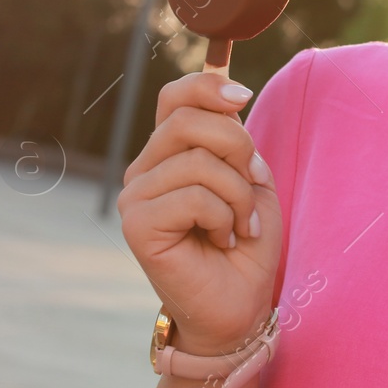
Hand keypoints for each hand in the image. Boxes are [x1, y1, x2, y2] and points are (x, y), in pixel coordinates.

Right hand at [118, 71, 282, 356]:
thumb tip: (232, 94)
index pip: (175, 96)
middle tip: (252, 182)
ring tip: (241, 223)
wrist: (241, 302)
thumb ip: (236, 137)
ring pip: (197, 161)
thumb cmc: (246, 239)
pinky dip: (224, 216)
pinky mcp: (136, 226)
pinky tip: (223, 238)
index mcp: (169, 152)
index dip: (207, 84)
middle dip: (238, 147)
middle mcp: (145, 169)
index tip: (243, 97)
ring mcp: (135, 197)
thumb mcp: (250, 176)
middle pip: (188, 121)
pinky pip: (194, 197)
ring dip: (238, 193)